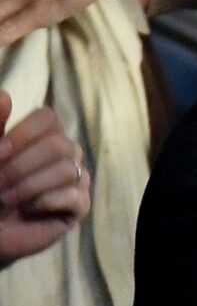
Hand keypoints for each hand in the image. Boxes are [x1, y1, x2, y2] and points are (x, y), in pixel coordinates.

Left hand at [0, 91, 91, 267]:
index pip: (48, 119)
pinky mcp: (79, 206)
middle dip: (22, 166)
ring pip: (67, 169)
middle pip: (59, 145)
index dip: (23, 135)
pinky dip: (45, 202)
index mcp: (41, 136)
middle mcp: (64, 153)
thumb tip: (3, 96)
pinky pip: (75, 196)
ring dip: (29, 186)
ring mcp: (75, 179)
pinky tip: (28, 210)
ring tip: (6, 199)